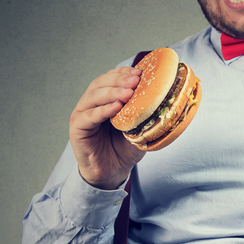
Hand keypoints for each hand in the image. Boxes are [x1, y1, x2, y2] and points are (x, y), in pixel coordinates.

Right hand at [69, 66, 145, 188]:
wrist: (112, 171)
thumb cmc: (124, 149)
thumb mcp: (139, 128)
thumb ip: (146, 114)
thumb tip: (166, 100)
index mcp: (104, 99)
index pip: (110, 78)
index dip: (123, 72)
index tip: (139, 72)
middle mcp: (91, 103)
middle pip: (101, 83)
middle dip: (119, 79)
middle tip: (135, 80)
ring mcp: (82, 114)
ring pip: (93, 96)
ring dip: (112, 92)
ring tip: (128, 92)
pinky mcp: (77, 128)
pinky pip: (89, 116)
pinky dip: (103, 110)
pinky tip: (116, 108)